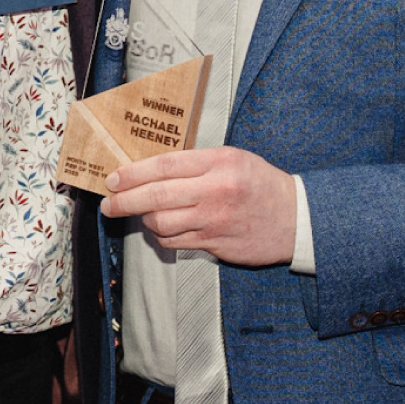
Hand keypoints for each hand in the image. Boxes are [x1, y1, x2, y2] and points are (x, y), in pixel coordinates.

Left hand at [100, 147, 297, 266]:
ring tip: (141, 214)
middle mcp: (214, 191)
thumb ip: (196, 162)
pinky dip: (162, 236)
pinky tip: (164, 228)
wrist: (295, 218)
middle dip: (125, 200)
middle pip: (156, 196)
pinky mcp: (215, 244)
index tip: (113, 178)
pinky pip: (176, 242)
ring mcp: (214, 221)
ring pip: (162, 223)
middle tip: (109, 203)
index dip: (133, 173)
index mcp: (218, 163)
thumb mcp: (232, 159)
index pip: (164, 166)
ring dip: (144, 219)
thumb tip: (152, 170)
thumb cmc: (261, 184)